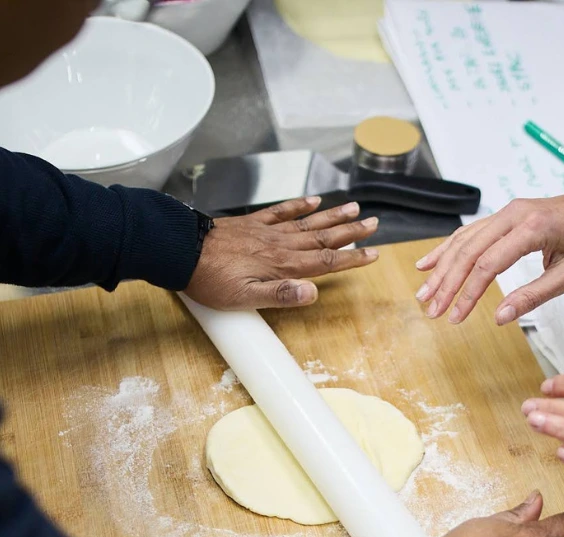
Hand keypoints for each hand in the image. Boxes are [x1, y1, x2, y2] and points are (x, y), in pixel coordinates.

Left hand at [185, 197, 379, 309]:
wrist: (179, 252)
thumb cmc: (210, 281)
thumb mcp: (246, 298)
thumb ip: (282, 295)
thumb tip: (314, 294)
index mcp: (283, 266)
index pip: (326, 261)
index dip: (352, 259)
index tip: (373, 254)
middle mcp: (281, 245)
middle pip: (324, 237)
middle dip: (351, 232)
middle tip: (374, 223)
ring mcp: (267, 232)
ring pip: (308, 222)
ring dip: (333, 216)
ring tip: (355, 208)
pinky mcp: (252, 224)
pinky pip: (281, 211)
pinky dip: (299, 205)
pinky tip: (314, 201)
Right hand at [414, 187, 563, 325]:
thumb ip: (533, 296)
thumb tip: (500, 317)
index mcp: (532, 229)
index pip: (489, 265)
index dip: (468, 294)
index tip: (456, 318)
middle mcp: (513, 216)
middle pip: (469, 252)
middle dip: (447, 284)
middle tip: (432, 310)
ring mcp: (505, 212)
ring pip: (463, 241)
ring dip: (441, 268)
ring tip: (424, 293)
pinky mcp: (502, 215)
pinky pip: (469, 233)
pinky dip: (447, 248)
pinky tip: (429, 264)